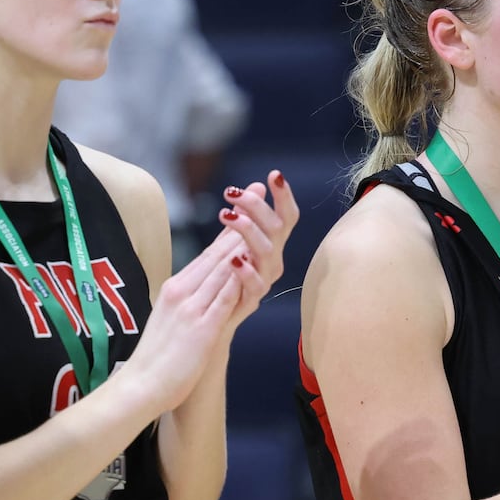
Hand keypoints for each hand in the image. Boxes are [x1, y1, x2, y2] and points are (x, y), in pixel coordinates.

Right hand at [125, 172, 296, 410]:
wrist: (140, 386)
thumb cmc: (156, 358)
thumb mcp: (172, 319)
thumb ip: (189, 300)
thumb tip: (204, 287)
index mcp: (176, 288)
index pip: (207, 254)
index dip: (229, 229)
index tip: (243, 206)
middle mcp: (183, 291)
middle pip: (217, 252)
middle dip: (241, 223)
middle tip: (258, 194)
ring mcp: (191, 307)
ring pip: (221, 269)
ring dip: (243, 242)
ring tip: (263, 218)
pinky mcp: (201, 327)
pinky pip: (223, 298)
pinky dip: (237, 278)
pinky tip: (252, 262)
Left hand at [215, 170, 299, 321]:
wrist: (212, 325)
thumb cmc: (224, 280)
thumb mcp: (234, 242)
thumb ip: (246, 217)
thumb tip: (257, 184)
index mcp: (271, 244)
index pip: (286, 216)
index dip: (284, 196)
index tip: (274, 174)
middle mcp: (273, 261)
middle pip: (277, 228)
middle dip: (257, 207)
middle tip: (231, 193)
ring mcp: (264, 280)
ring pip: (267, 251)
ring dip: (249, 229)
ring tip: (226, 215)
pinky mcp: (251, 301)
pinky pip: (255, 284)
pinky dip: (247, 270)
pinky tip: (234, 259)